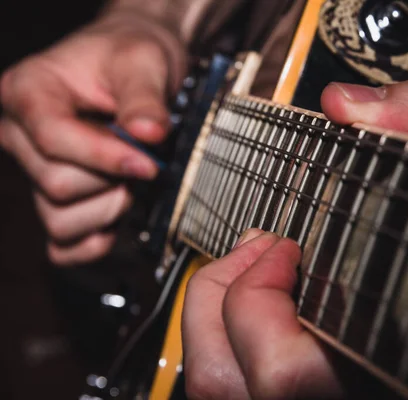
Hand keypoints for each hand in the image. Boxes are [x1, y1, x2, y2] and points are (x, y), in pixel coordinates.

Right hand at [0, 11, 185, 265]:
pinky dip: (93, 242)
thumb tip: (147, 133)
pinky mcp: (56, 200)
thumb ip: (145, 95)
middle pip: (57, 184)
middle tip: (145, 162)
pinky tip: (118, 222)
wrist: (134, 69)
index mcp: (27, 92)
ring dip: (108, 210)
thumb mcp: (143, 60)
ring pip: (59, 218)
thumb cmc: (130, 58)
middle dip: (112, 180)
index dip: (105, 157)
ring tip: (132, 182)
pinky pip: (62, 245)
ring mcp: (35, 172)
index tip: (149, 163)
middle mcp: (20, 136)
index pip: (53, 139)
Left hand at [183, 74, 407, 398]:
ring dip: (216, 314)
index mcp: (379, 372)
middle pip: (228, 382)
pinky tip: (259, 294)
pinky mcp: (304, 392)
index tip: (282, 243)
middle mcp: (339, 397)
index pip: (288, 379)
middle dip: (224, 297)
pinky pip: (235, 382)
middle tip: (262, 247)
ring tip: (251, 265)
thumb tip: (347, 104)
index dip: (258, 305)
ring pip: (221, 387)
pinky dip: (227, 333)